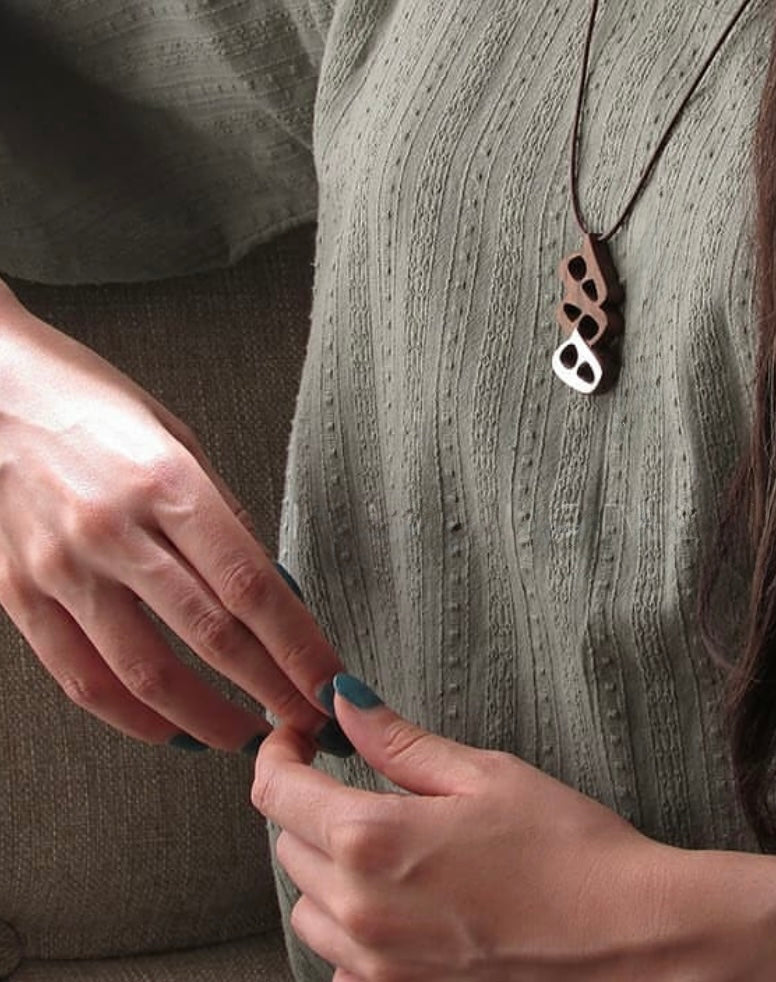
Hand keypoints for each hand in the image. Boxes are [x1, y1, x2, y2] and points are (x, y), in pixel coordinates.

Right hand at [0, 283, 343, 751]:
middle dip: (272, 690)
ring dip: (207, 718)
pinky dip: (132, 716)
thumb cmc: (93, 405)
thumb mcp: (178, 439)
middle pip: (212, 637)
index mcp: (169, 484)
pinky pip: (81, 676)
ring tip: (248, 736)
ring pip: (146, 672)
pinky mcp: (18, 592)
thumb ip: (222, 516)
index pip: (253, 587)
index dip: (299, 647)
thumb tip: (269, 588)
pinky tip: (170, 730)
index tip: (331, 682)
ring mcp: (61, 567)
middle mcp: (114, 530)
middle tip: (308, 722)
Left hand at [253, 676, 775, 981]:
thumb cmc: (562, 843)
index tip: (298, 736)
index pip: (276, 792)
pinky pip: (342, 960)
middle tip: (351, 777)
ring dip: (322, 866)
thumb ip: (399, 742)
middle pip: (287, 846)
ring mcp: (378, 965)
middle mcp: (360, 909)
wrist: (625, 928)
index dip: (278, 752)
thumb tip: (345, 701)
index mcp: (373, 840)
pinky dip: (352, 924)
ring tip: (377, 840)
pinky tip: (399, 900)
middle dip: (307, 803)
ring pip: (306, 907)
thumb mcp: (481, 773)